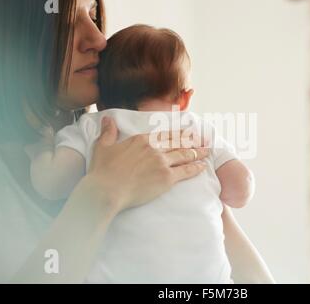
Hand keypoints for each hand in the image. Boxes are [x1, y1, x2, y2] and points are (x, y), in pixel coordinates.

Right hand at [86, 116, 208, 212]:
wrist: (106, 190)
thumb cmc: (102, 171)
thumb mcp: (103, 147)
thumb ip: (108, 132)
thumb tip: (107, 119)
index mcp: (142, 140)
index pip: (166, 134)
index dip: (179, 133)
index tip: (188, 132)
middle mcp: (155, 148)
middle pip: (179, 143)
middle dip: (193, 140)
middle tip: (203, 140)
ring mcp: (162, 163)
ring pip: (185, 155)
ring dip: (198, 152)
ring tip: (207, 151)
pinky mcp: (166, 178)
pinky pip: (186, 171)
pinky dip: (196, 168)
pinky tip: (203, 166)